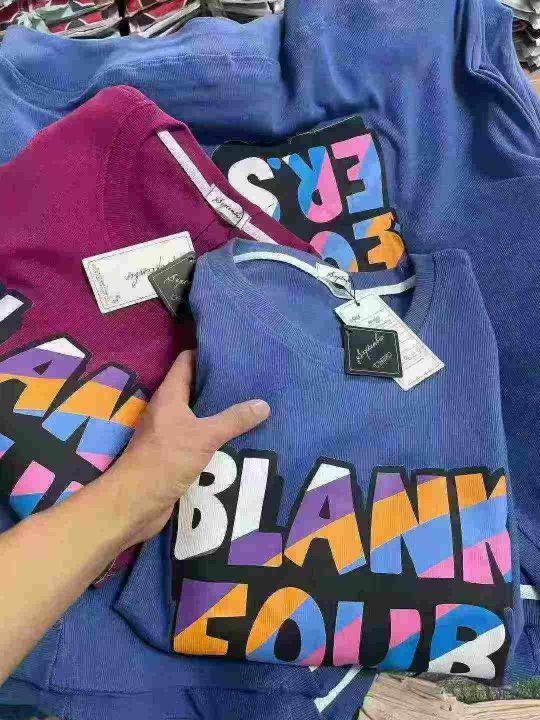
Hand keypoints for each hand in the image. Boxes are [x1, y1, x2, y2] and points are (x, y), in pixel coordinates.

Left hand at [99, 350, 269, 550]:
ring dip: (221, 412)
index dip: (207, 353)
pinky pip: (200, 438)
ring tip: (251, 406)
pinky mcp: (175, 455)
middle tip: (251, 380)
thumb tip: (263, 404)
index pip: (186, 362)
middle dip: (220, 384)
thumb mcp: (204, 436)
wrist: (135, 503)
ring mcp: (170, 433)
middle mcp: (168, 410)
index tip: (233, 352)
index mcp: (169, 395)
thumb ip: (233, 420)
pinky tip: (239, 439)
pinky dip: (217, 437)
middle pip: (195, 388)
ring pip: (199, 415)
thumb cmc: (164, 460)